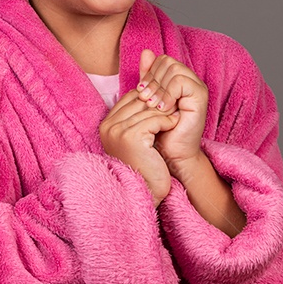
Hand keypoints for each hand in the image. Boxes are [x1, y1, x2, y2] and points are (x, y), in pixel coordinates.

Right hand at [99, 88, 180, 206]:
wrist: (147, 191)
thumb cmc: (145, 166)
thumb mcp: (138, 138)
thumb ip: (138, 117)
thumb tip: (153, 92)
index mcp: (106, 125)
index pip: (130, 97)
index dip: (151, 98)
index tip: (166, 104)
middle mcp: (108, 126)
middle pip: (138, 100)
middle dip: (159, 102)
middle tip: (175, 105)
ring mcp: (117, 131)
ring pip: (148, 108)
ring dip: (165, 111)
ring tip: (176, 116)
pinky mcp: (131, 137)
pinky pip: (154, 119)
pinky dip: (167, 121)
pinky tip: (174, 126)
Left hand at [135, 48, 208, 169]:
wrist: (171, 154)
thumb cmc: (160, 131)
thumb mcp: (149, 101)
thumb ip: (148, 78)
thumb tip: (146, 52)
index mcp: (178, 79)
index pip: (161, 59)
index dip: (148, 74)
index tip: (140, 93)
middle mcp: (190, 80)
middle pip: (167, 61)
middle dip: (152, 80)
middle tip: (146, 100)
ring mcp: (197, 87)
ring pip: (173, 69)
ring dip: (159, 88)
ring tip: (154, 107)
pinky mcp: (200, 96)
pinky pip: (180, 82)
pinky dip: (168, 94)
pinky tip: (164, 109)